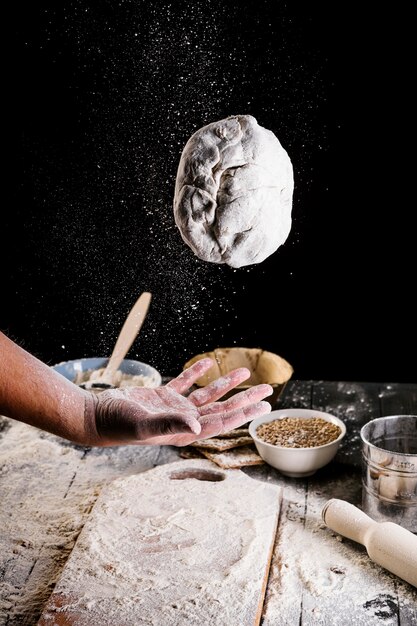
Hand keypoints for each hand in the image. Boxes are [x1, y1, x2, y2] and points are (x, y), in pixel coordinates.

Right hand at [86, 358, 271, 445]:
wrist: (97, 416)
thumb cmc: (119, 424)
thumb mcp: (145, 424)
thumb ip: (172, 424)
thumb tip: (198, 424)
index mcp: (184, 431)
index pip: (222, 421)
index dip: (244, 414)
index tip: (263, 407)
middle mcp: (184, 421)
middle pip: (222, 408)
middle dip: (244, 400)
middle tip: (266, 391)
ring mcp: (174, 408)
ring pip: (207, 395)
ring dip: (226, 385)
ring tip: (245, 372)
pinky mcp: (162, 396)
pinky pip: (185, 383)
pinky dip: (196, 372)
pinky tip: (208, 363)